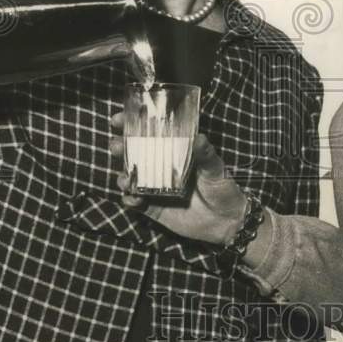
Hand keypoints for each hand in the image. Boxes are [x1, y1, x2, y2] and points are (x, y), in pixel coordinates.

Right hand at [110, 125, 246, 245]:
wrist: (227, 222)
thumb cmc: (223, 189)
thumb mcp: (217, 170)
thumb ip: (206, 155)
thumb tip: (199, 137)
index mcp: (175, 152)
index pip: (151, 134)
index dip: (133, 124)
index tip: (120, 119)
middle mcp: (162, 167)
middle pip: (134, 153)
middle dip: (120, 147)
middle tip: (116, 146)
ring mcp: (155, 187)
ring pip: (130, 177)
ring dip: (122, 175)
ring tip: (125, 178)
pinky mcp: (153, 207)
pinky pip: (135, 201)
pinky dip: (129, 199)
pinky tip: (133, 199)